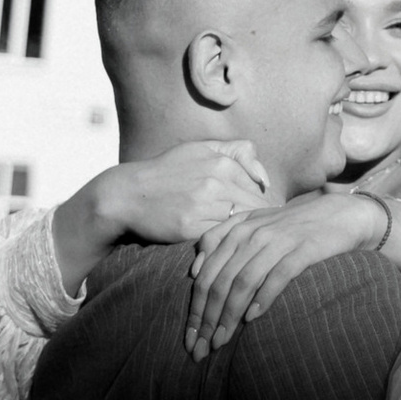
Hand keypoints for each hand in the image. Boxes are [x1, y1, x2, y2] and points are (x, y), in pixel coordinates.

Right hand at [55, 142, 267, 290]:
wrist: (128, 195)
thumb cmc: (167, 172)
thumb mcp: (200, 149)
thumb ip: (236, 152)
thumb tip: (264, 177)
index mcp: (221, 161)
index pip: (260, 187)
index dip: (269, 204)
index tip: (272, 217)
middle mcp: (215, 181)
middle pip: (256, 207)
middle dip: (265, 222)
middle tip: (271, 236)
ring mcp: (202, 205)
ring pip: (240, 223)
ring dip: (249, 236)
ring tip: (256, 246)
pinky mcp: (189, 227)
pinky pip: (220, 238)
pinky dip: (228, 244)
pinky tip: (232, 250)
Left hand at [183, 188, 392, 359]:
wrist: (340, 214)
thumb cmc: (293, 226)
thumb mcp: (254, 226)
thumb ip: (221, 240)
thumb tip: (194, 271)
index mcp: (236, 230)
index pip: (205, 275)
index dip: (195, 309)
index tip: (190, 339)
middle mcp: (253, 234)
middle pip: (220, 282)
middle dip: (207, 319)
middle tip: (201, 350)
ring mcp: (278, 241)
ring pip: (243, 282)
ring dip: (229, 315)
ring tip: (221, 341)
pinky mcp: (304, 249)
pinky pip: (278, 275)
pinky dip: (263, 297)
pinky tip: (253, 318)